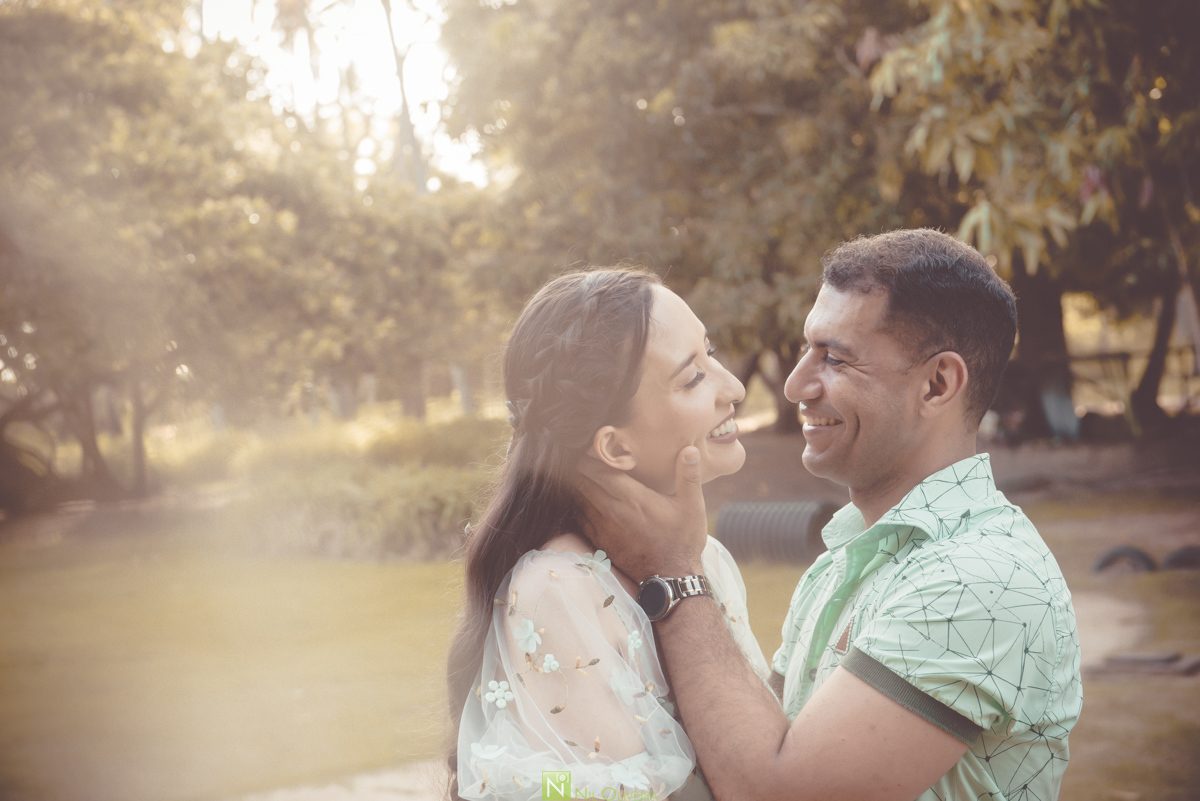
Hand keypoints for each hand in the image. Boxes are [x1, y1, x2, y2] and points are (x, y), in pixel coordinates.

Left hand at [575, 444, 707, 581]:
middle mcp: (612, 511)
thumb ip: (689, 476)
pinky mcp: (598, 539)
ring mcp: (602, 527)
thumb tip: (690, 449)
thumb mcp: (693, 507)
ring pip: (577, 495)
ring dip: (579, 481)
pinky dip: (578, 500)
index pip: (599, 469)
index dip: (594, 453)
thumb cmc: (682, 540)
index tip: (601, 444)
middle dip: (583, 464)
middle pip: (582, 479)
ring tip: (588, 470)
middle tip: (592, 454)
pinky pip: (578, 513)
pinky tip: (588, 494)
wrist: (670, 578)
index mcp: (633, 499)